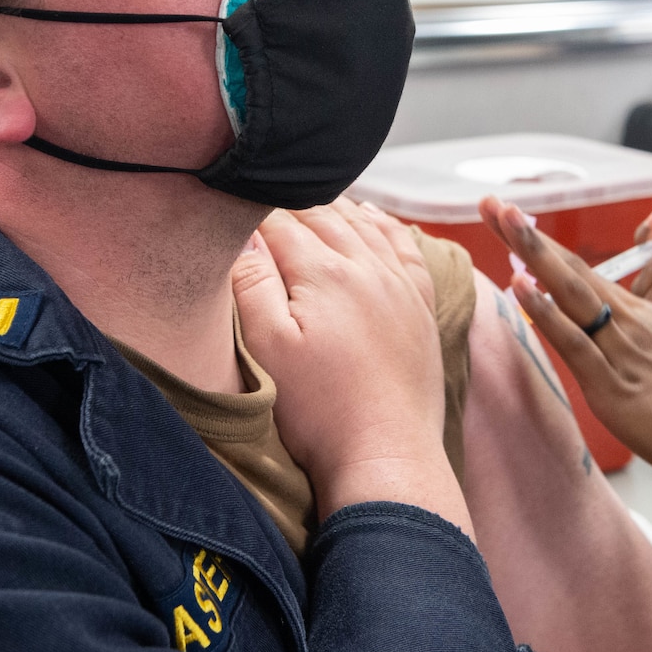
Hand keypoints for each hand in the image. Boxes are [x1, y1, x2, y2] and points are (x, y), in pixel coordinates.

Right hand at [231, 199, 469, 530]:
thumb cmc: (321, 412)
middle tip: (263, 195)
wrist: (387, 456)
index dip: (252, 212)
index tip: (231, 204)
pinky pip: (406, 248)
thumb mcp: (267, 349)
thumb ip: (252, 285)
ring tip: (310, 198)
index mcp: (326, 273)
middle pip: (324, 217)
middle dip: (291, 203)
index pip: (281, 222)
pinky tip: (373, 219)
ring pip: (365, 226)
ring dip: (336, 208)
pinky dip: (387, 226)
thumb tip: (245, 236)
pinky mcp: (420, 308)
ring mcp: (400, 286)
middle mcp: (368, 268)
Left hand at [479, 196, 651, 505]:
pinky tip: (520, 287)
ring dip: (533, 252)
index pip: (586, 275)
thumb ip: (638, 354)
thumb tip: (606, 356)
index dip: (548, 250)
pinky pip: (576, 342)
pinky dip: (547, 312)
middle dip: (528, 236)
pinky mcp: (615, 385)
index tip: (517, 224)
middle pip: (572, 270)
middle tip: (495, 203)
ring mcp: (623, 349)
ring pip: (570, 292)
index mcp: (645, 317)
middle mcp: (632, 322)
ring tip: (502, 217)